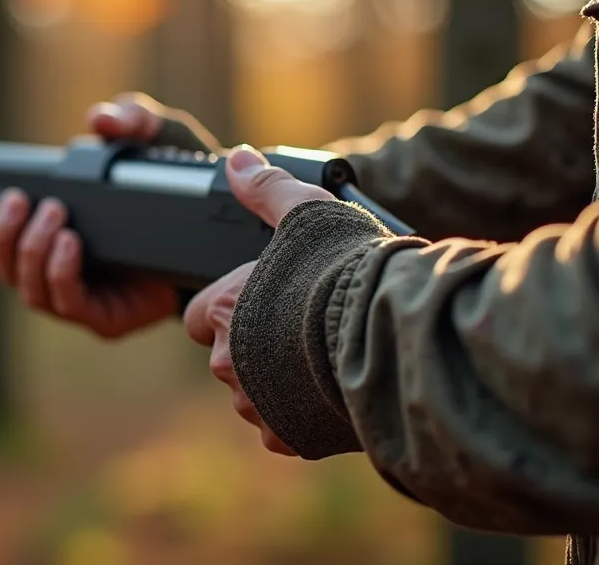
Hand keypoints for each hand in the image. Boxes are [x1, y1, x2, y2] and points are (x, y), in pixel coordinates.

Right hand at [0, 93, 218, 338]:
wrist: (231, 241)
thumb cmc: (187, 189)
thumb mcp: (161, 141)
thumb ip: (132, 119)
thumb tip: (99, 119)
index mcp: (57, 238)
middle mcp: (63, 273)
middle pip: (5, 268)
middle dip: (2, 236)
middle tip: (22, 202)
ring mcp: (83, 300)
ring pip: (30, 289)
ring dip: (32, 252)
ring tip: (55, 218)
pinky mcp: (107, 319)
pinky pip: (68, 304)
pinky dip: (61, 273)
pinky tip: (71, 246)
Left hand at [183, 145, 335, 454]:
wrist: (395, 340)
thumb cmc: (350, 273)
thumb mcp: (309, 214)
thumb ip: (267, 189)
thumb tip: (236, 160)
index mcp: (225, 309)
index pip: (203, 315)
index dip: (233, 305)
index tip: (264, 300)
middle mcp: (228, 362)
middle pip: (229, 357)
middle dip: (257, 346)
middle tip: (302, 326)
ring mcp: (256, 405)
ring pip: (256, 395)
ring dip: (279, 382)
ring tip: (323, 356)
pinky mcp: (288, 438)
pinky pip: (285, 428)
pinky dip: (304, 414)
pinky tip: (333, 389)